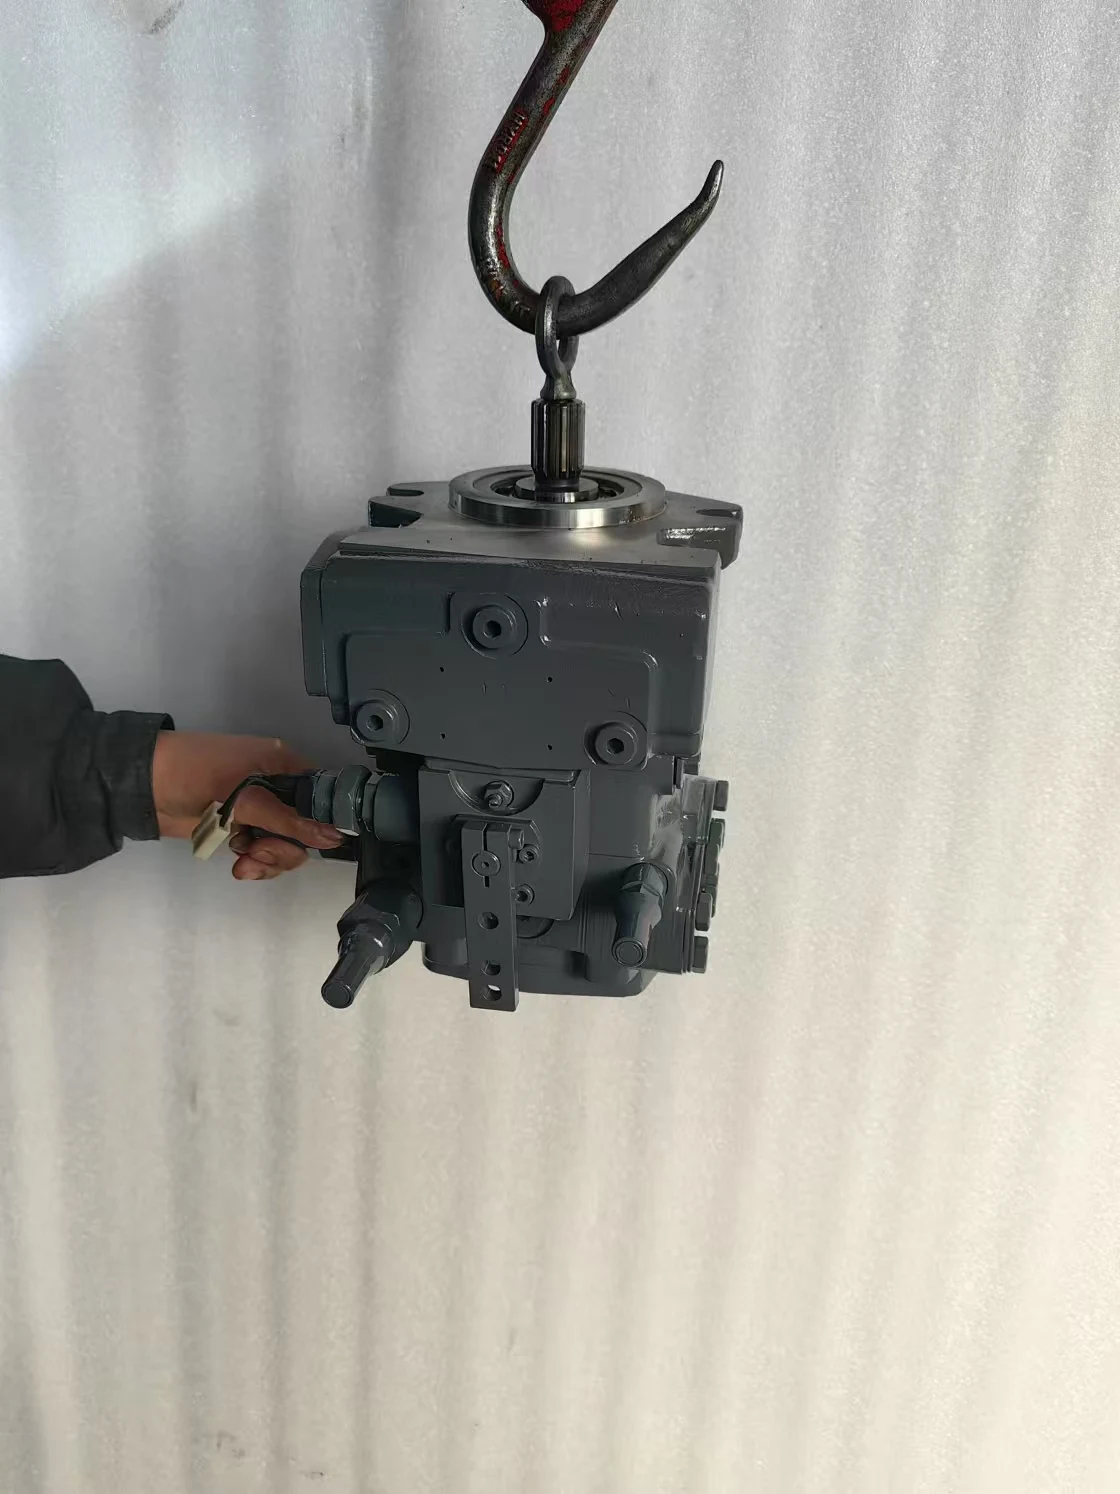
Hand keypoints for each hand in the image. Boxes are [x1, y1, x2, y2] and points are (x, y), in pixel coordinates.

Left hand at [152, 732, 342, 879]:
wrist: (142, 785)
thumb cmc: (195, 774)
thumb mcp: (246, 797)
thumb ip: (290, 820)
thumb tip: (335, 837)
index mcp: (283, 766)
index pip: (322, 796)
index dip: (323, 823)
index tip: (308, 844)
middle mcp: (276, 788)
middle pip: (305, 829)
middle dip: (285, 848)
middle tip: (259, 853)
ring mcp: (258, 811)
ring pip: (284, 846)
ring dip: (268, 859)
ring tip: (243, 861)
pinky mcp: (240, 829)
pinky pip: (262, 853)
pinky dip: (254, 862)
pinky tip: (237, 863)